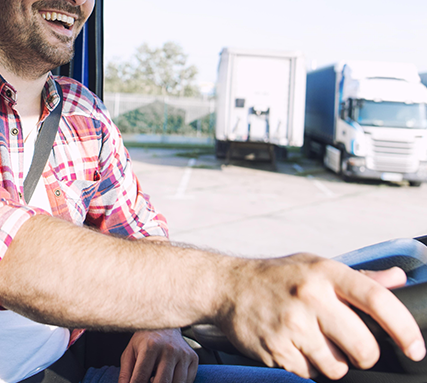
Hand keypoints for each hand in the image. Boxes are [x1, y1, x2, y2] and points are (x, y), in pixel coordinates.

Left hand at [118, 329, 198, 382]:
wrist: (166, 323)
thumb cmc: (145, 339)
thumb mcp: (130, 351)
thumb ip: (125, 372)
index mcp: (151, 346)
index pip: (140, 378)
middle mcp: (169, 349)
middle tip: (149, 382)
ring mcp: (183, 354)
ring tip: (156, 379)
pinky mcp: (193, 358)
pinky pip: (187, 381)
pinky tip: (168, 378)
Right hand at [216, 253, 425, 379]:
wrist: (229, 286)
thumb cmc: (277, 276)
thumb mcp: (315, 265)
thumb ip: (359, 277)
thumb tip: (399, 279)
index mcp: (324, 272)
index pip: (377, 300)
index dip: (404, 328)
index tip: (415, 348)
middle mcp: (310, 297)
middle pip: (364, 348)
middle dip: (362, 354)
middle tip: (347, 342)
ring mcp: (292, 325)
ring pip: (337, 367)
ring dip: (331, 361)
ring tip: (310, 338)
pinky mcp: (277, 350)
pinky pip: (309, 374)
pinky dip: (306, 366)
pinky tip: (291, 344)